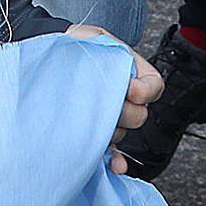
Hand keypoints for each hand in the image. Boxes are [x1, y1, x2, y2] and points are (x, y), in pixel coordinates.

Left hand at [66, 25, 163, 174]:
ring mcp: (112, 117)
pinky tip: (115, 165)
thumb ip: (116, 56)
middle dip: (121, 110)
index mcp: (134, 74)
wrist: (50, 56)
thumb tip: (124, 83)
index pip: (154, 88)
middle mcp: (126, 98)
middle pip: (138, 116)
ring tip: (86, 116)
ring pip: (122, 133)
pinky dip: (115, 160)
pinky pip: (112, 152)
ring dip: (108, 128)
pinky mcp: (95, 133)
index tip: (127, 88)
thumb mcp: (101, 40)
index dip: (143, 91)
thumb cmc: (76, 46)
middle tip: (101, 101)